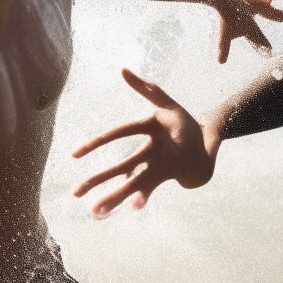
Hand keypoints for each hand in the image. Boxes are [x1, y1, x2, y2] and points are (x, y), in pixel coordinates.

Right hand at [72, 69, 217, 216]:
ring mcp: (155, 166)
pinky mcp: (165, 178)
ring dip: (114, 197)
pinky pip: (150, 189)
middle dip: (97, 180)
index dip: (96, 143)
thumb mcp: (169, 105)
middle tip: (75, 193)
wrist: (207, 144)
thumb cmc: (186, 123)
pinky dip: (142, 198)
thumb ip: (147, 89)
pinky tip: (133, 207)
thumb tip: (122, 69)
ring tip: (95, 213)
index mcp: (145, 129)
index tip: (74, 155)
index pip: (118, 134)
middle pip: (119, 167)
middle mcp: (146, 151)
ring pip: (131, 183)